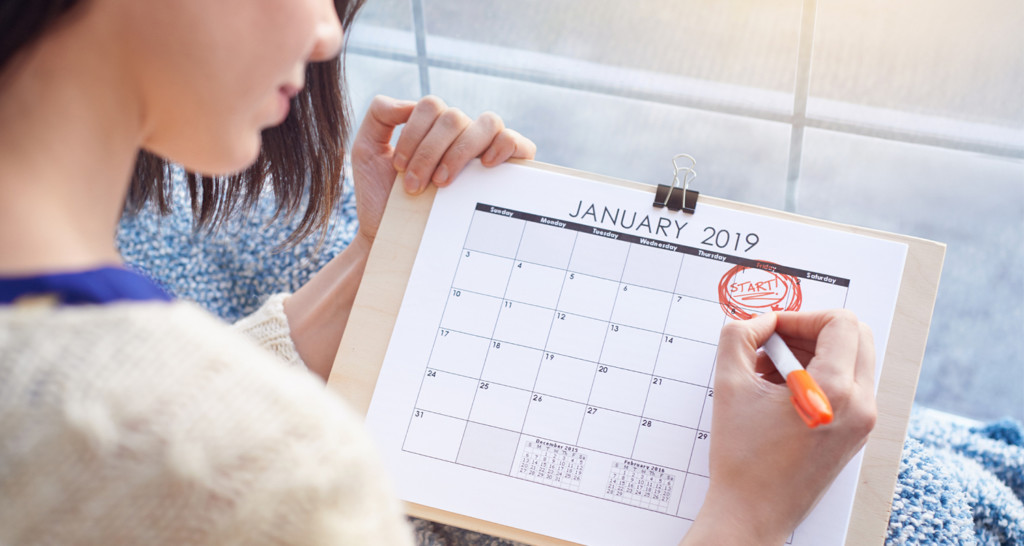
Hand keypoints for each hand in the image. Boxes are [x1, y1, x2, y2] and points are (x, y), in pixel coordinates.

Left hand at [349, 95, 535, 243]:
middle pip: (455, 117)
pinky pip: (519, 143)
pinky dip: (505, 145)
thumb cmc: (382, 197)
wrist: (395, 238)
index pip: (432, 106)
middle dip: (429, 153)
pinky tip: (487, 164)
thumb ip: (379, 115)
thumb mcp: (367, 151)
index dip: (414, 135)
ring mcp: (486, 151)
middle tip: (414, 185)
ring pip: (487, 123)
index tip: (398, 168)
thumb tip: (410, 102)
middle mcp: (463, 134)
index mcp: (434, 127)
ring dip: (460, 152)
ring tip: (442, 183)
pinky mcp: (507, 172)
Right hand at [681, 310, 876, 544]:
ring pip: (853, 358)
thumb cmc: (742, 458)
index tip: (772, 329)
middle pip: (854, 335)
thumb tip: (758, 320)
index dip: (801, 316)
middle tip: (774, 343)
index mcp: (836, 391)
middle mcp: (861, 405)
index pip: (839, 322)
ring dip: (814, 352)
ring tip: (771, 371)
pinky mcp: (856, 433)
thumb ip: (738, 337)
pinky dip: (820, 374)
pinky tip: (781, 391)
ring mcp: (863, 421)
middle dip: (811, 330)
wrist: (752, 511)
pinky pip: (849, 384)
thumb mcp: (730, 385)